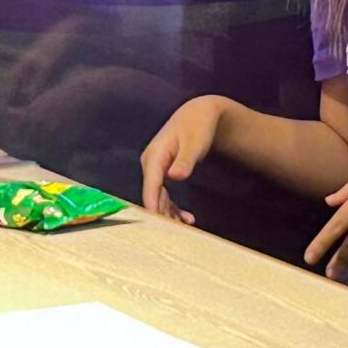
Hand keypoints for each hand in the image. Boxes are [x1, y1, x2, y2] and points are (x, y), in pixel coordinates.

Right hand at [141, 97, 229, 224]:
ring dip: (169, 213)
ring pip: (157, 197)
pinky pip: (163, 194)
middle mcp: (149, 163)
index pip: (151, 184)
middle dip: (162, 214)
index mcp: (154, 156)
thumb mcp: (194, 144)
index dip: (152, 204)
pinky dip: (173, 207)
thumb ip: (185, 161)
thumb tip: (174, 176)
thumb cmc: (197, 127)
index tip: (156, 223)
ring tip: (186, 227)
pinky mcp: (160, 172)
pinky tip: (187, 218)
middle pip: (152, 194)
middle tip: (176, 233)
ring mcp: (154, 169)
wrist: (198, 115)